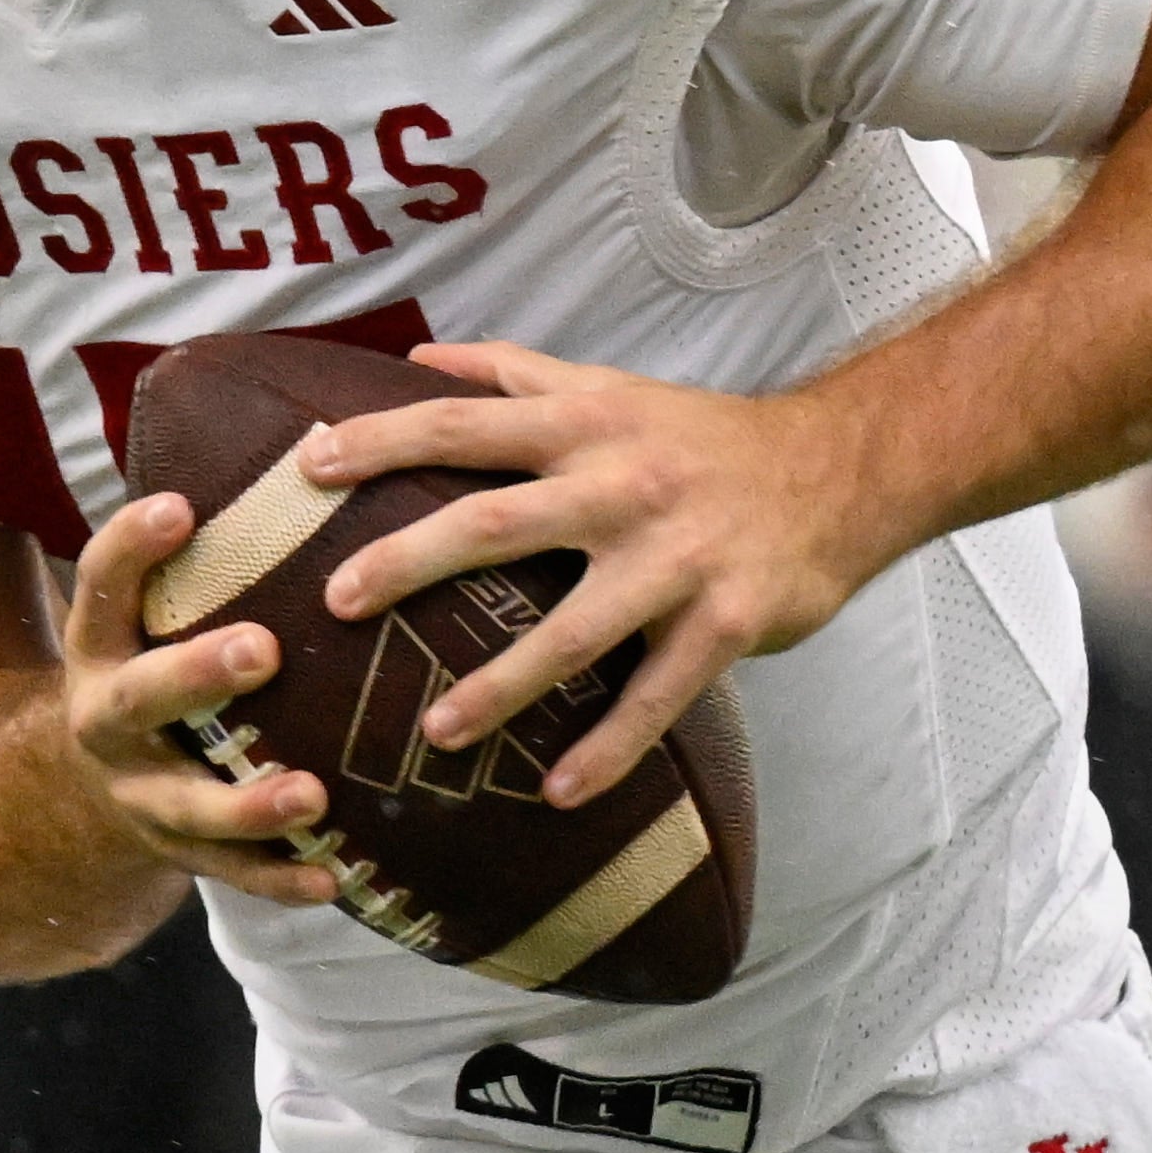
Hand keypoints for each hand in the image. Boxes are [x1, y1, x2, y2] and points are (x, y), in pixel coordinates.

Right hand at [57, 487, 344, 907]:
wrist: (86, 783)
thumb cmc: (154, 659)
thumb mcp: (150, 608)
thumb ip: (207, 552)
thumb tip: (308, 435)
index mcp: (98, 642)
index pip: (101, 584)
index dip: (130, 545)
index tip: (178, 505)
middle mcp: (105, 716)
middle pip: (138, 698)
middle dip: (195, 674)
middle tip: (263, 649)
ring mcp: (137, 791)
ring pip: (185, 805)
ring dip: (247, 803)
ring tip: (311, 794)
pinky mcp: (177, 852)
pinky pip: (230, 874)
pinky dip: (281, 878)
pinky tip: (336, 878)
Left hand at [303, 341, 901, 802]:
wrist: (843, 469)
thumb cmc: (706, 438)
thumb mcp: (611, 388)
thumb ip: (514, 375)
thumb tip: (417, 359)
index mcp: (585, 426)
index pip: (463, 426)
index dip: (383, 440)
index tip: (308, 467)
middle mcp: (621, 486)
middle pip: (497, 522)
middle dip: (412, 561)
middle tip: (339, 602)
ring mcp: (675, 559)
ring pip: (574, 631)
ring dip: (501, 686)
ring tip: (437, 731)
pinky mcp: (726, 623)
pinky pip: (656, 697)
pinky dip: (609, 750)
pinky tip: (559, 793)